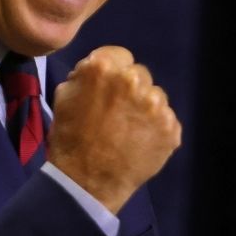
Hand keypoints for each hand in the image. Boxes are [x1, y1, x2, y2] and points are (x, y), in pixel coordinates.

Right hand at [46, 45, 181, 213]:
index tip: (107, 89)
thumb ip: (84, 75)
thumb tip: (97, 70)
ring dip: (145, 109)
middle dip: (130, 89)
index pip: (119, 55)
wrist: (86, 181)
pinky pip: (166, 120)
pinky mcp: (171, 129)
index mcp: (104, 68)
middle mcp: (134, 80)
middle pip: (139, 75)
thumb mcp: (64, 96)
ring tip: (129, 130)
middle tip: (117, 112)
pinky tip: (140, 142)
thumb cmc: (69, 137)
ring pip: (155, 97)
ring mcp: (156, 106)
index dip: (112, 72)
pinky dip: (156, 129)